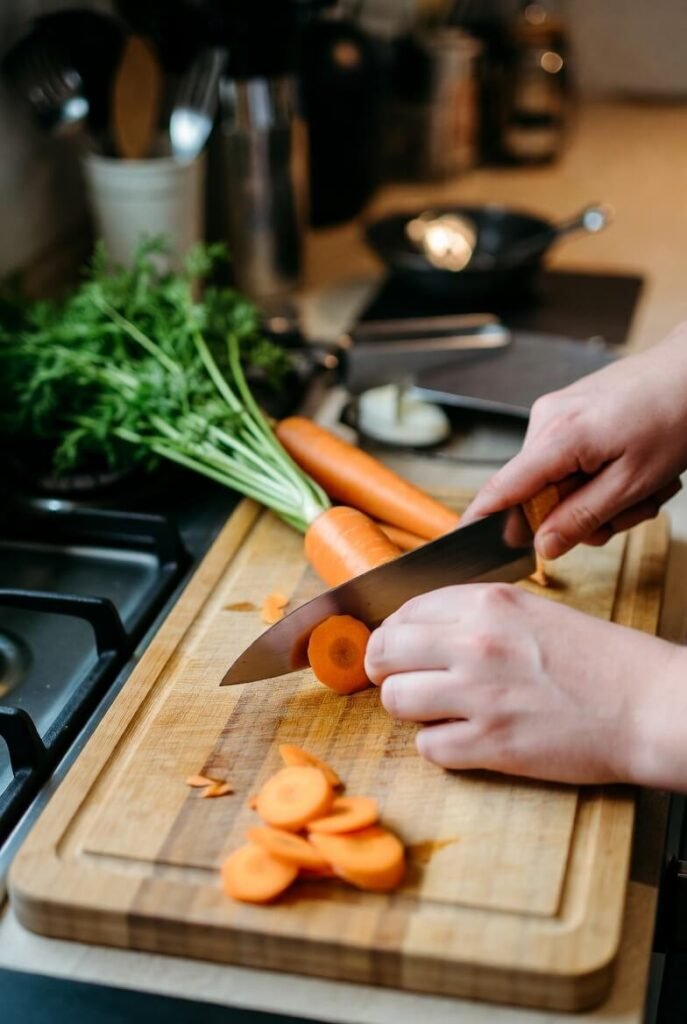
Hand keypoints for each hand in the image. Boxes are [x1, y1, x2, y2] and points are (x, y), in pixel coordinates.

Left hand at [365, 584, 686, 787]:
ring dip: (410, 708)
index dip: (395, 633)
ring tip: (437, 710)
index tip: (399, 648)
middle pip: (384, 651)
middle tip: (400, 679)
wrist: (647, 705)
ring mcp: (480, 694)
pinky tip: (464, 738)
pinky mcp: (490, 744)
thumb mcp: (532, 612)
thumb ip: (475, 616)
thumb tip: (420, 630)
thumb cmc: (599, 660)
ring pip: (395, 699)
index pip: (404, 611)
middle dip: (385, 668)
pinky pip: (427, 747)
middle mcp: (475, 642)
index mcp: (487, 603)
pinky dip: (439, 746)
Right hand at [462, 325, 686, 558]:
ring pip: (559, 480)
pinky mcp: (570, 412)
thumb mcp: (634, 482)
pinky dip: (600, 475)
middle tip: (629, 512)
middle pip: (538, 493)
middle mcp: (547, 420)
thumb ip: (583, 517)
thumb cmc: (675, 416)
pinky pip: (571, 460)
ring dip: (599, 496)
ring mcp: (557, 413)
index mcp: (557, 437)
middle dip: (582, 514)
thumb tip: (543, 546)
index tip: (463, 546)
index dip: (482, 522)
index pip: (502, 488)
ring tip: (643, 486)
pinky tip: (633, 468)